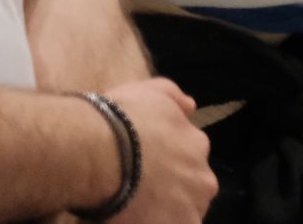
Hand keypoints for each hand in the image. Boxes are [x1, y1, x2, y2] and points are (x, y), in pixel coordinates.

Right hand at [105, 78, 216, 223]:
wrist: (101, 152)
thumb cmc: (123, 120)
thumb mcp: (153, 92)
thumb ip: (175, 98)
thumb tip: (190, 107)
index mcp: (197, 147)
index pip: (190, 163)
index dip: (167, 170)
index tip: (146, 174)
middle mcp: (202, 179)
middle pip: (191, 193)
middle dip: (170, 197)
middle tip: (139, 198)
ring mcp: (190, 209)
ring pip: (182, 217)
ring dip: (164, 216)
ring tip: (135, 214)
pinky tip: (134, 222)